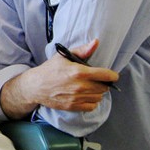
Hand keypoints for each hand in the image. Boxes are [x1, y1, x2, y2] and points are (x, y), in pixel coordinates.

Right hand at [0, 39, 118, 117]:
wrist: (36, 86)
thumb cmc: (50, 69)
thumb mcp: (64, 56)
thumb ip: (83, 50)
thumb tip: (96, 42)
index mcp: (79, 72)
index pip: (105, 75)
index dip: (112, 75)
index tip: (113, 75)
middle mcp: (79, 86)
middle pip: (104, 87)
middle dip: (103, 83)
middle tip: (98, 80)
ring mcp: (76, 98)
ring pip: (99, 97)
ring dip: (98, 92)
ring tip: (91, 87)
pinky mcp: (73, 106)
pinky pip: (92, 106)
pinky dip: (92, 102)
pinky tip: (86, 96)